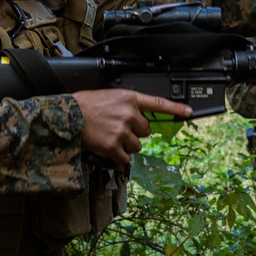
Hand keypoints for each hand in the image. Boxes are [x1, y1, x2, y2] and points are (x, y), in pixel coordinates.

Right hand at [73, 90, 192, 167]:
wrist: (67, 115)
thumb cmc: (85, 105)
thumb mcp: (110, 96)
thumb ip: (127, 105)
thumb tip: (137, 117)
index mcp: (129, 98)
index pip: (158, 103)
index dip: (176, 108)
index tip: (188, 112)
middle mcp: (129, 114)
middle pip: (146, 130)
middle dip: (135, 132)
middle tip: (119, 128)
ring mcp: (122, 131)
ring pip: (137, 146)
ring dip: (127, 145)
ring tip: (110, 137)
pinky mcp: (114, 147)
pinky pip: (125, 159)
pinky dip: (118, 157)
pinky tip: (108, 148)